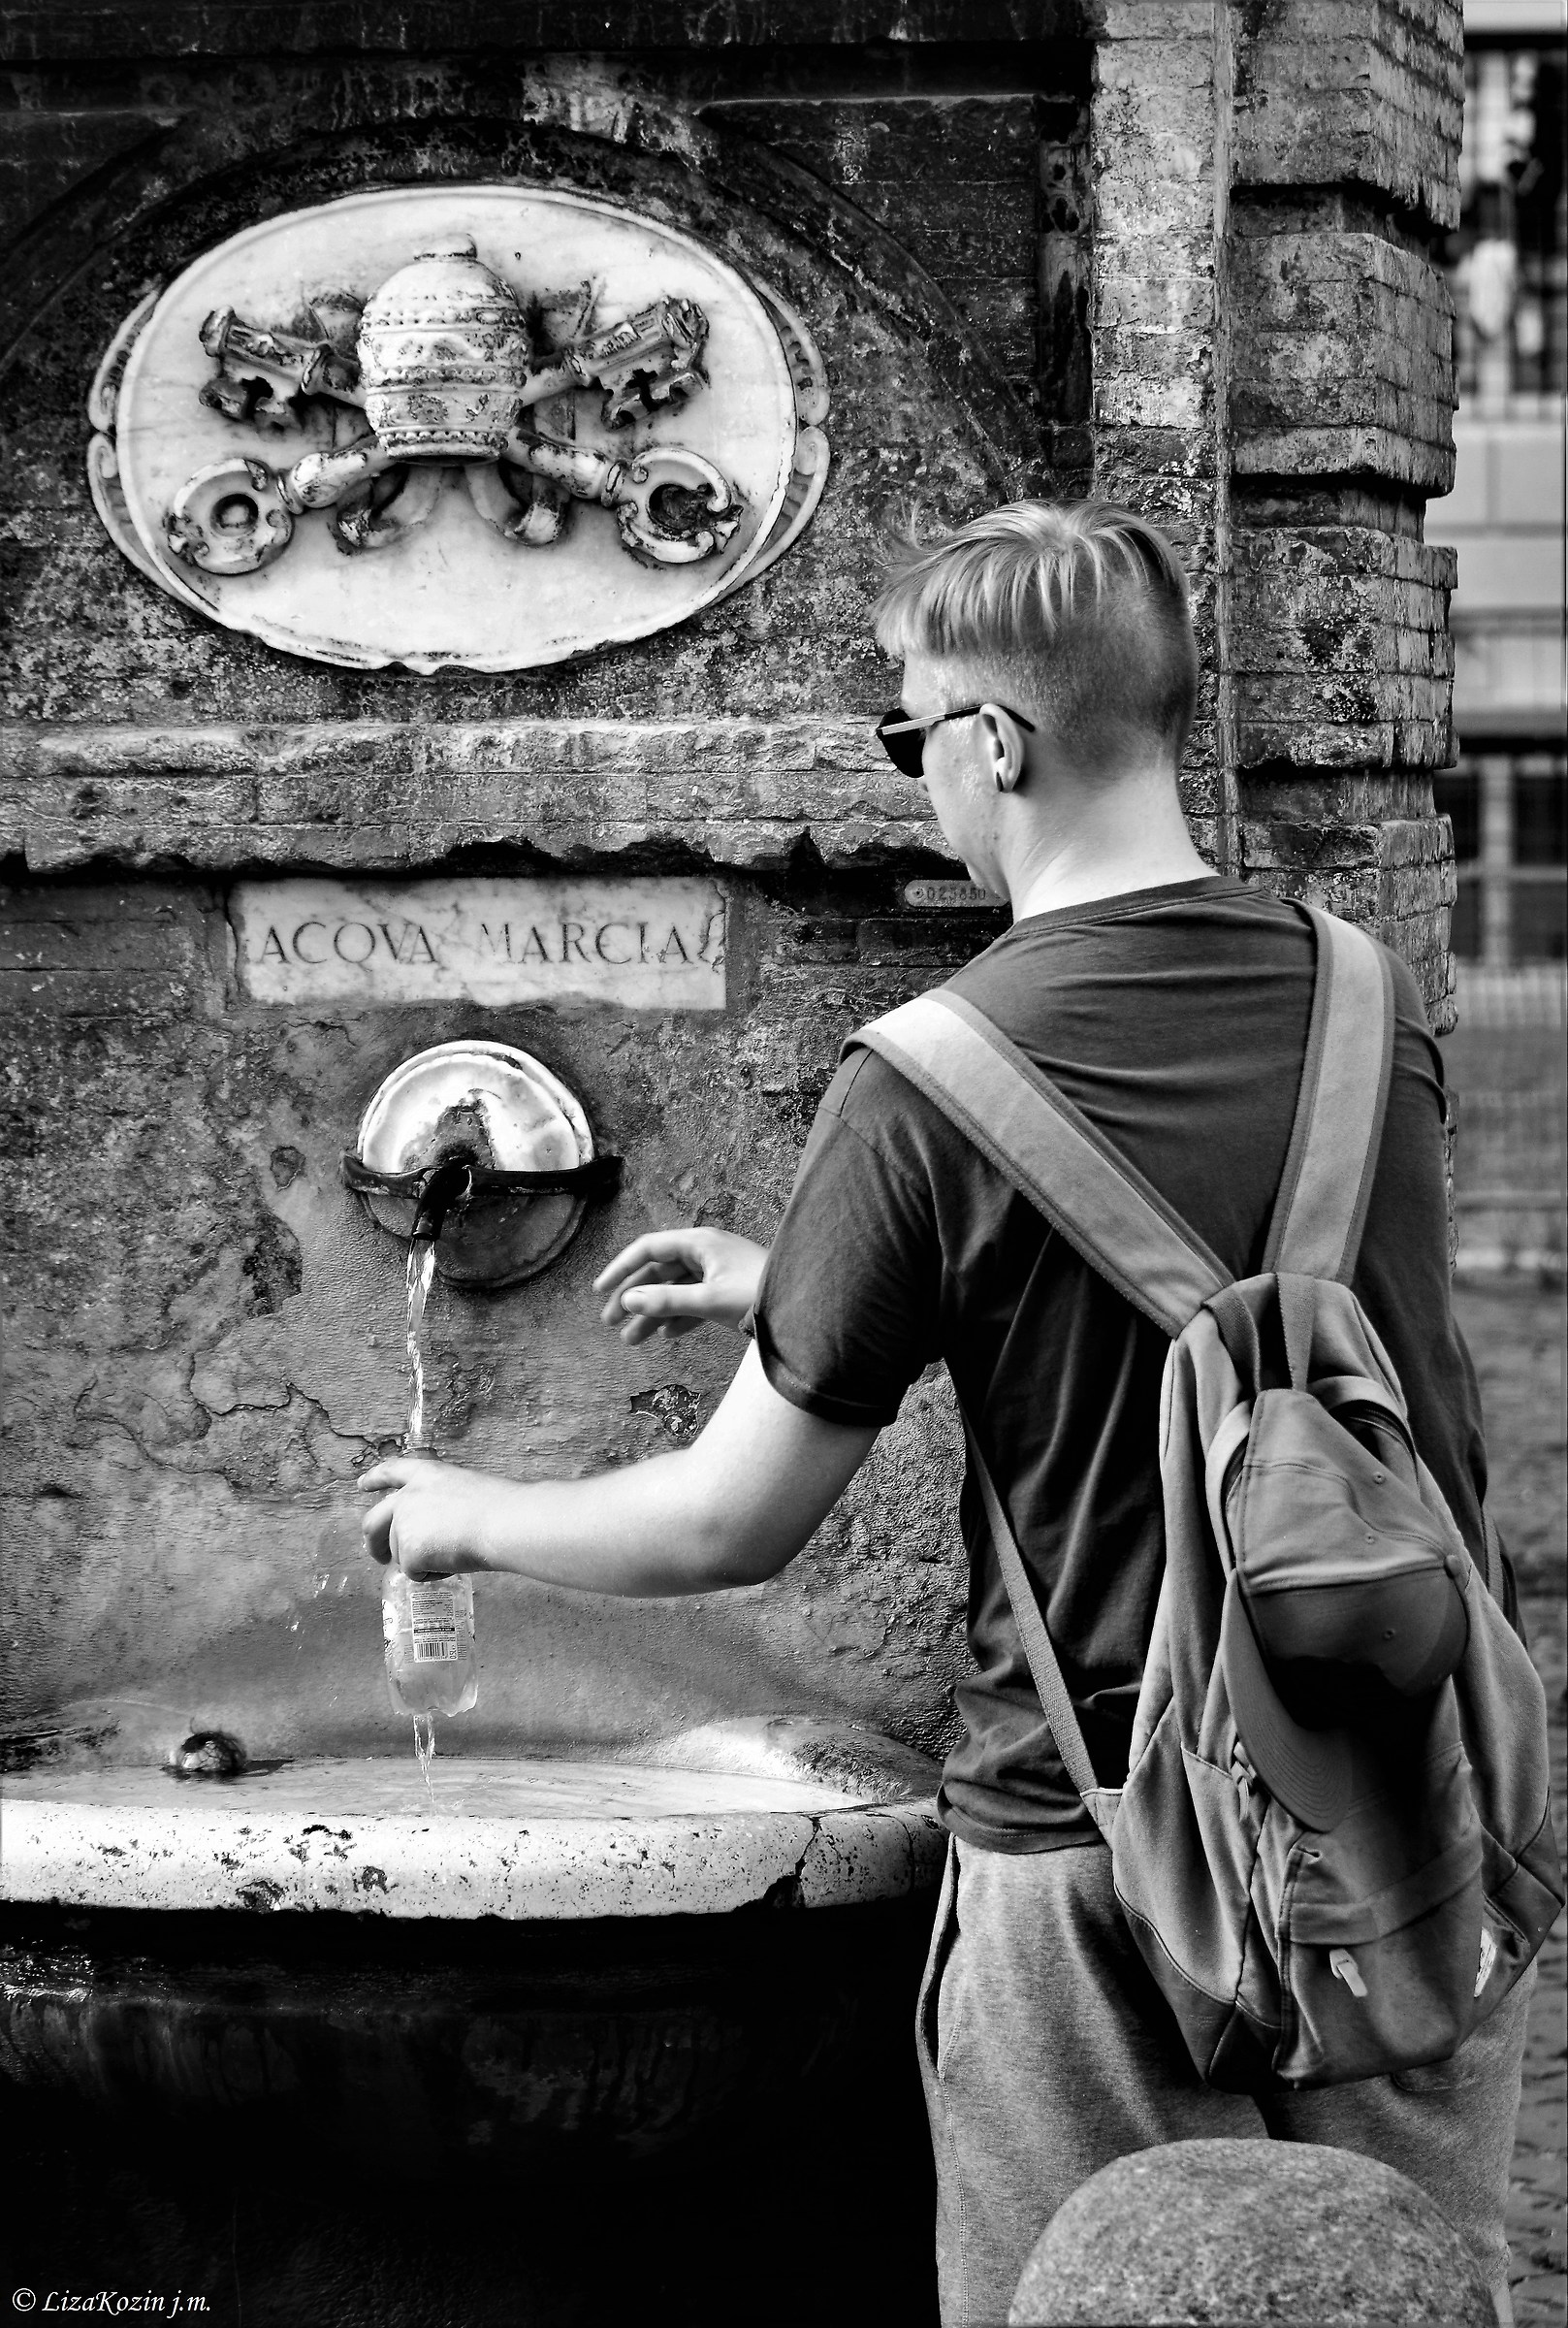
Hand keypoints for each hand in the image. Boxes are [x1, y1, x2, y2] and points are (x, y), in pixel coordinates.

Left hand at [359, 1456, 508, 1575]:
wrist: (503, 1523)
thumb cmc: (498, 1508)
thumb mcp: (463, 1489)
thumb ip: (437, 1502)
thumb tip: (431, 1528)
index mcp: (425, 1474)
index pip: (392, 1471)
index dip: (375, 1478)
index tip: (362, 1484)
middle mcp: (407, 1497)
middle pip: (374, 1521)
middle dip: (372, 1542)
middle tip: (380, 1556)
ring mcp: (403, 1525)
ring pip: (401, 1553)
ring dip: (422, 1560)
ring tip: (456, 1551)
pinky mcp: (408, 1552)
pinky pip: (414, 1572)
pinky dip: (432, 1574)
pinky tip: (454, 1561)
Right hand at [594, 1228, 767, 1344]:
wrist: (803, 1307)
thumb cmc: (758, 1294)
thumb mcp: (708, 1299)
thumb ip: (666, 1301)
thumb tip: (628, 1300)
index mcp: (699, 1244)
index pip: (647, 1249)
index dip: (621, 1269)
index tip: (600, 1291)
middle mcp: (705, 1253)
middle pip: (658, 1273)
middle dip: (633, 1298)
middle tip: (611, 1323)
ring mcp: (716, 1272)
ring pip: (674, 1292)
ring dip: (653, 1314)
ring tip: (632, 1340)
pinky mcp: (727, 1292)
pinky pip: (694, 1303)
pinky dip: (679, 1318)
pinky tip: (666, 1336)